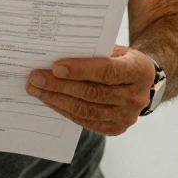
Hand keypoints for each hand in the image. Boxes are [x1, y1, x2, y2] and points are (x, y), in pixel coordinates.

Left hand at [26, 45, 155, 135]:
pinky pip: (86, 121)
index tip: (56, 67)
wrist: (142, 83)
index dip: (81, 70)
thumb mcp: (115, 49)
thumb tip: (57, 52)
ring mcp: (127, 116)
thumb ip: (93, 51)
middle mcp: (136, 97)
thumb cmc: (121, 60)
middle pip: (93, 93)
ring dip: (57, 100)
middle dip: (60, 86)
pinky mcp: (116, 128)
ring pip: (86, 109)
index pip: (107, 71)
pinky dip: (65, 110)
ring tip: (36, 89)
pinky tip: (49, 100)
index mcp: (139, 71)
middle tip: (36, 78)